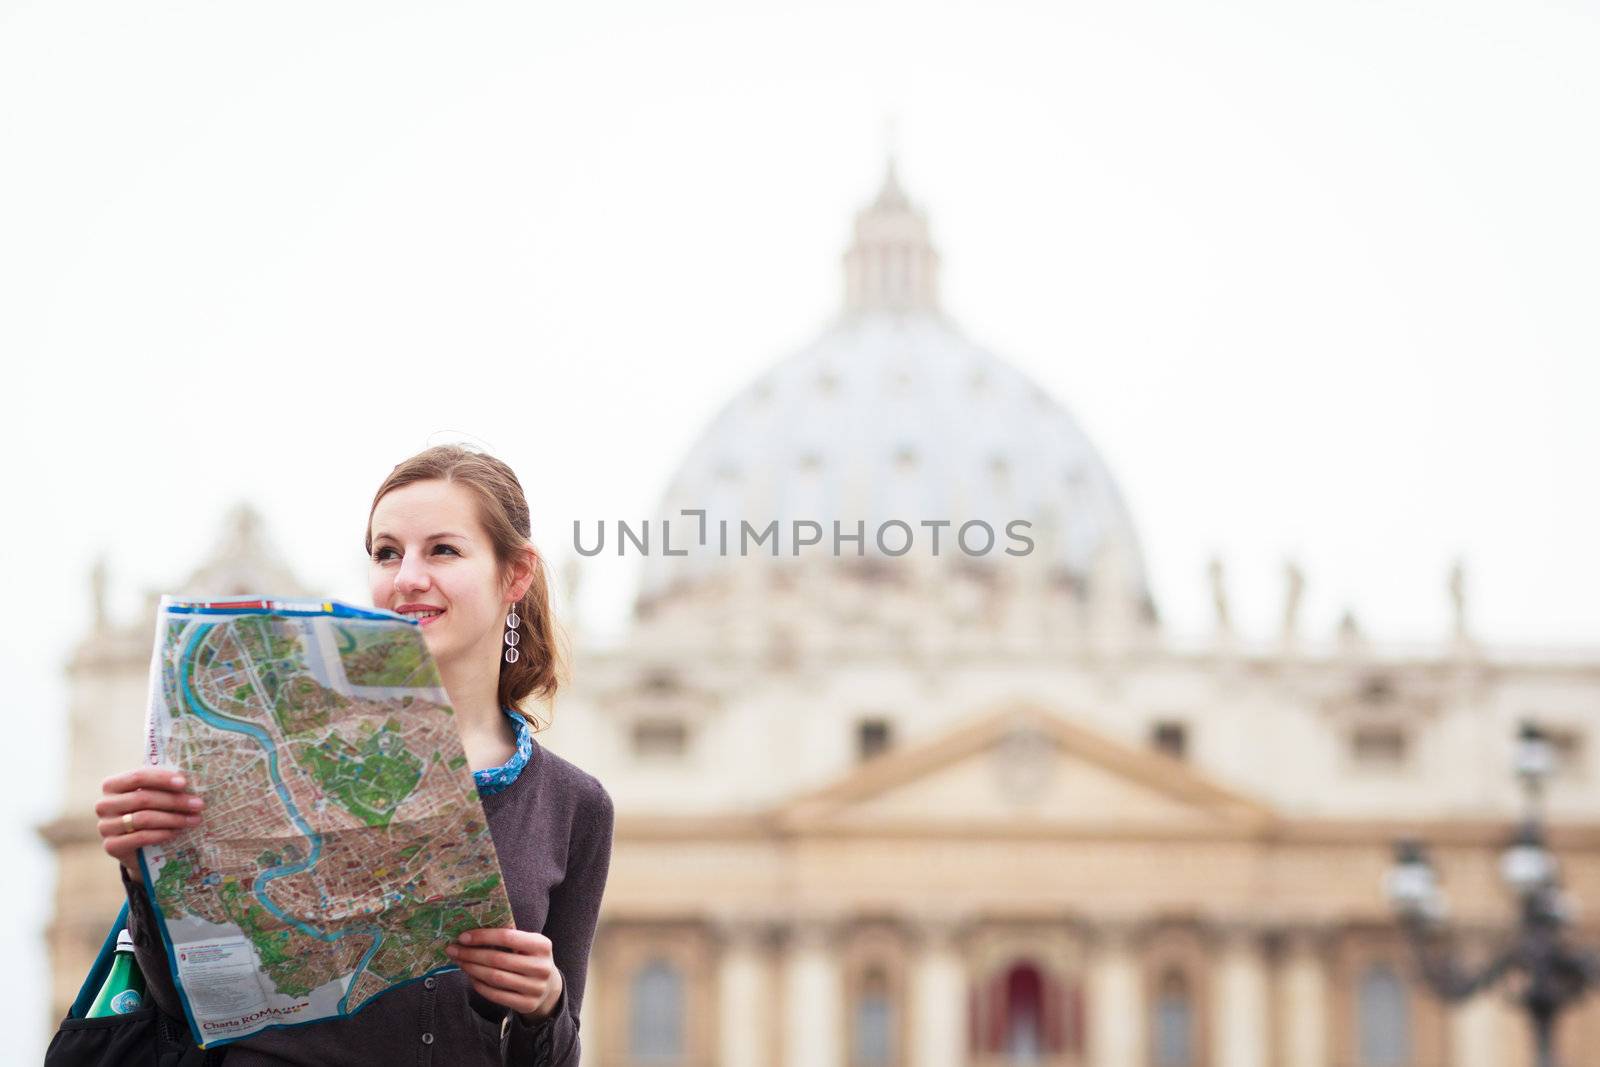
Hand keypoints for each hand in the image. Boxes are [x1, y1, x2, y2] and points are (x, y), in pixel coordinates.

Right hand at [97, 767, 204, 883]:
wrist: (138, 847)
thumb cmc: (148, 812)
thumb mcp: (153, 796)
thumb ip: (162, 786)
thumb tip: (188, 780)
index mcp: (112, 785)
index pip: (137, 776)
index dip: (162, 778)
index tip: (184, 783)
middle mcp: (104, 805)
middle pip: (143, 798)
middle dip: (175, 801)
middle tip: (198, 804)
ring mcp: (105, 826)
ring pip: (143, 818)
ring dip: (173, 818)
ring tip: (194, 819)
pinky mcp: (111, 846)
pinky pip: (140, 837)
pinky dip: (162, 834)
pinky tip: (177, 832)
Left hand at [446, 927, 562, 1019]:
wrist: (549, 988)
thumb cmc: (530, 959)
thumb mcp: (528, 944)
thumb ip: (508, 937)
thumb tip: (472, 931)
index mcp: (542, 945)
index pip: (508, 937)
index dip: (483, 936)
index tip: (463, 937)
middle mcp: (541, 966)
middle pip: (497, 959)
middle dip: (471, 954)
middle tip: (453, 950)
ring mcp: (535, 988)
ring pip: (494, 978)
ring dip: (472, 969)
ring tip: (460, 962)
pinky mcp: (527, 1004)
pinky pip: (496, 995)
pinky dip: (479, 985)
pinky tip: (471, 977)